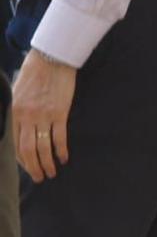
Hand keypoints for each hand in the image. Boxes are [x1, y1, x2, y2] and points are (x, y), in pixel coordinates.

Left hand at [14, 49, 76, 181]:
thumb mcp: (17, 93)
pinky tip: (64, 158)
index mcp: (14, 113)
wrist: (51, 58)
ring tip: (51, 173)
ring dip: (46, 163)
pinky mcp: (59, 112)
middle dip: (33, 168)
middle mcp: (26, 117)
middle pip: (27, 150)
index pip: (14, 145)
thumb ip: (17, 112)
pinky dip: (61, 150)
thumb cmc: (34, 73)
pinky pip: (59, 137)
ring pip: (42, 147)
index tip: (27, 168)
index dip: (20, 161)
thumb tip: (19, 129)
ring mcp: (43, 116)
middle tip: (39, 178)